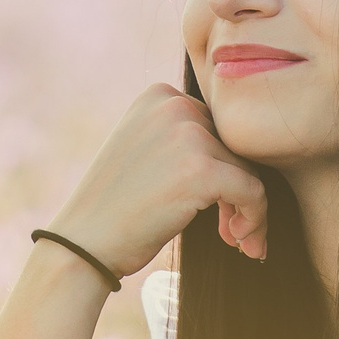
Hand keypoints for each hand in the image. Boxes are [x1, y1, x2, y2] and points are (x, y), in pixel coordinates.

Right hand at [48, 84, 268, 275]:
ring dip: (248, 210)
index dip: (222, 167)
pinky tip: (239, 242)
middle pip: (236, 148)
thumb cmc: (115, 207)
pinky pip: (254, 193)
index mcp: (159, 95)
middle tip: (230, 229)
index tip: (215, 203)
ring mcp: (188, 135)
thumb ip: (183, 137)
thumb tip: (249, 154)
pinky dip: (255, 220)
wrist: (83, 244)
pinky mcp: (202, 170)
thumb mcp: (144, 150)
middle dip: (238, 191)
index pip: (217, 128)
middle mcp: (174, 105)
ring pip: (249, 171)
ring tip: (235, 239)